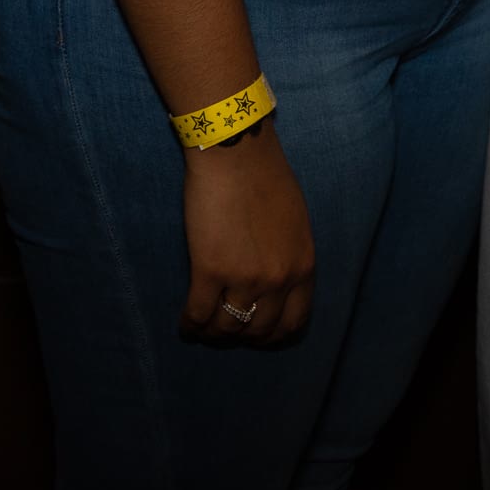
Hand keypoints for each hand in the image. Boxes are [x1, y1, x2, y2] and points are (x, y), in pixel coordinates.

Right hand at [180, 129, 314, 346]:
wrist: (236, 152)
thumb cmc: (266, 175)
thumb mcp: (296, 222)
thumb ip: (290, 255)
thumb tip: (278, 278)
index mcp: (303, 267)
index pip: (294, 322)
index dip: (273, 335)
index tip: (259, 335)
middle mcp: (278, 280)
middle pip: (260, 331)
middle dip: (243, 337)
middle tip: (228, 332)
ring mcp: (244, 278)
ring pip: (227, 327)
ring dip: (214, 334)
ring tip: (203, 331)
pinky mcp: (210, 271)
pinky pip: (199, 313)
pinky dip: (190, 325)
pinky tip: (185, 326)